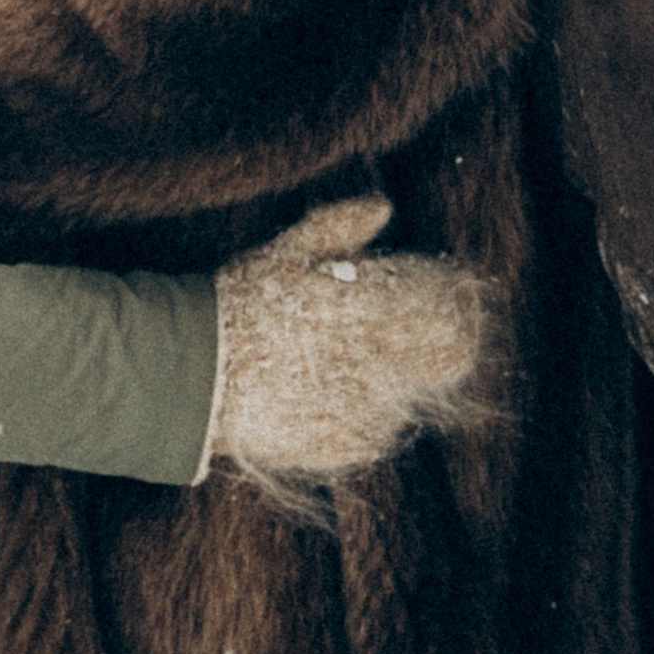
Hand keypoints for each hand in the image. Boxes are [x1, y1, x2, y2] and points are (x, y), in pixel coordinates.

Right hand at [205, 197, 492, 486]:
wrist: (196, 376)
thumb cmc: (239, 303)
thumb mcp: (285, 253)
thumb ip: (338, 228)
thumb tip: (383, 206)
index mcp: (366, 308)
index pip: (446, 312)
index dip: (457, 304)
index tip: (450, 294)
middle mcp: (374, 362)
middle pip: (446, 358)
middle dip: (442, 343)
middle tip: (418, 333)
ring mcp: (360, 410)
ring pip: (410, 396)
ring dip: (398, 380)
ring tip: (356, 364)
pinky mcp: (340, 447)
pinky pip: (377, 433)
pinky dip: (367, 416)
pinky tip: (335, 397)